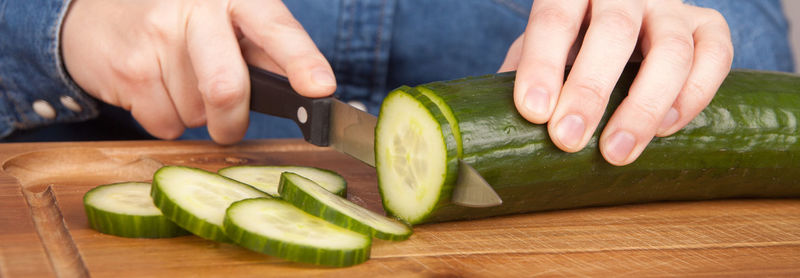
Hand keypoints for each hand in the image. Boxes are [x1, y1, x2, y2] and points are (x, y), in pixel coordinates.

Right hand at [61, 0, 335, 143]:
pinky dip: (167, 120)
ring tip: (178, 81)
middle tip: (229, 126)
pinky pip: (165, 125)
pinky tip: (155, 88)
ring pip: (197, 114)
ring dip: (196, 115)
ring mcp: (156, 39)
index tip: (321, 88)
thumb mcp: (228, 18)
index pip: (276, 30)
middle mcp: (196, 10)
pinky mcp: (128, 70)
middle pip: (227, 89)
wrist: (99, 9)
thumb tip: (313, 94)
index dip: (302, 61)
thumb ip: (266, 50)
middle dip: (233, 122)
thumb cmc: (184, 20)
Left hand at [499, 0, 732, 164]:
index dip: (542, 65)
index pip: (554, 18)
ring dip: (643, 106)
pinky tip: (663, 129)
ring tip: (615, 152)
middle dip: (590, 90)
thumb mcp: (537, 51)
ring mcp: (670, 7)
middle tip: (567, 139)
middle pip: (614, 31)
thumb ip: (521, 77)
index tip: (532, 111)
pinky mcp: (706, 27)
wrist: (619, 27)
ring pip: (671, 49)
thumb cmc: (569, 45)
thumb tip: (493, 129)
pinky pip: (715, 57)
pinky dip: (692, 96)